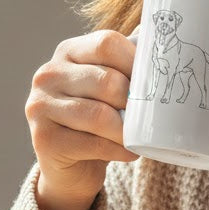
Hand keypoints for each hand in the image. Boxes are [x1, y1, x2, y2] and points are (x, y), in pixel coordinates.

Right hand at [26, 30, 138, 209]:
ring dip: (127, 131)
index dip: (136, 62)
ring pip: (99, 115)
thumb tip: (168, 50)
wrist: (70, 165)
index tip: (153, 82)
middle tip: (148, 116)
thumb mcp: (107, 87)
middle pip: (106, 81)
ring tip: (139, 137)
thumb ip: (127, 68)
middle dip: (133, 102)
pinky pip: (92, 143)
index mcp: (68, 52)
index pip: (106, 43)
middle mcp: (48, 75)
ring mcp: (40, 106)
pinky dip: (118, 150)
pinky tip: (128, 152)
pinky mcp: (43, 139)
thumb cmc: (97, 120)